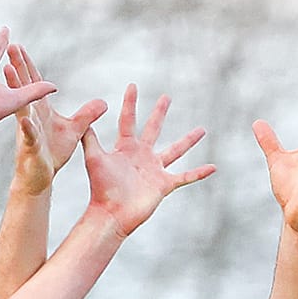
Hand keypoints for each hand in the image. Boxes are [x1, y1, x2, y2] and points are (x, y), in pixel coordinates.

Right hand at [3, 43, 105, 195]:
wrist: (41, 177)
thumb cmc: (53, 153)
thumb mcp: (75, 130)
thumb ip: (87, 115)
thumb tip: (103, 102)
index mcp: (41, 109)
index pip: (34, 83)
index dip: (28, 64)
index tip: (19, 46)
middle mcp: (31, 115)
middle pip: (24, 87)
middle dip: (18, 67)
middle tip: (11, 46)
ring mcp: (29, 130)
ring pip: (22, 106)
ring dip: (15, 88)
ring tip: (7, 69)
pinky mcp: (31, 147)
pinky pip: (29, 135)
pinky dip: (28, 127)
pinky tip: (25, 118)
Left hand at [83, 86, 213, 234]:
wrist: (111, 213)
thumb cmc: (100, 188)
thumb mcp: (94, 158)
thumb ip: (90, 138)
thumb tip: (85, 117)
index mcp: (125, 147)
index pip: (128, 120)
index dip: (131, 102)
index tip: (133, 85)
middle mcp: (142, 155)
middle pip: (154, 128)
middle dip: (160, 113)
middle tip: (167, 97)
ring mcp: (154, 169)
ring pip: (175, 150)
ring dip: (188, 140)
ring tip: (202, 129)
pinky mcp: (164, 184)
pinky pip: (185, 177)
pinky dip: (199, 173)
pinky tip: (213, 167)